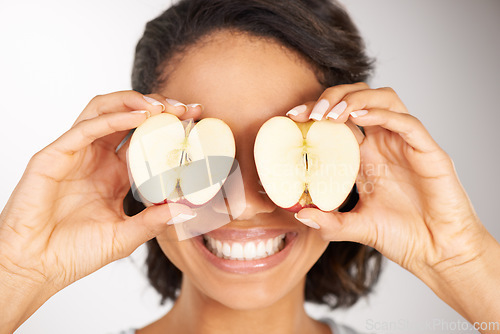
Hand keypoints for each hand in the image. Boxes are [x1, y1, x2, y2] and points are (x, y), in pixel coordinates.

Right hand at [0, 91, 199, 292]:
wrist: (35, 268)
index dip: (169, 126)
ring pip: (104, 110)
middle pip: (127, 116)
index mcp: (114, 173)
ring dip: (134, 102)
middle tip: (186, 108)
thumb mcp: (125, 236)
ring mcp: (76, 154)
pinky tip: (139, 118)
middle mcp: (96, 157)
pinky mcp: (54, 156)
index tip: (196, 121)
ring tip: (163, 106)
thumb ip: (154, 220)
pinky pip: (85, 128)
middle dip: (158, 107)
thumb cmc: (74, 253)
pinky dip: (113, 118)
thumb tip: (189, 209)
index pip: (144, 137)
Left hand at [288, 83, 499, 324]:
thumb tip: (299, 214)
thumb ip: (329, 221)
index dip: (316, 112)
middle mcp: (385, 143)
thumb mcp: (356, 227)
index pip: (340, 120)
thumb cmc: (402, 236)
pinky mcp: (428, 151)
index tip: (292, 118)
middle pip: (360, 99)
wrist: (437, 252)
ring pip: (384, 99)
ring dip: (355, 100)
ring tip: (330, 115)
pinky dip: (381, 114)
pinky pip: (406, 122)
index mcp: (366, 156)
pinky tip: (358, 119)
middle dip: (332, 97)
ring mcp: (406, 144)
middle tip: (308, 114)